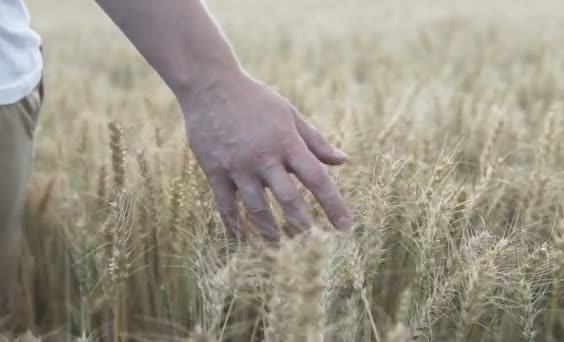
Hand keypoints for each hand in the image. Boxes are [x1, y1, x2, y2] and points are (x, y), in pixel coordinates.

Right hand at [178, 71, 351, 239]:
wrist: (210, 85)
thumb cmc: (255, 99)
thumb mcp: (290, 114)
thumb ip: (316, 141)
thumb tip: (343, 160)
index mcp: (287, 142)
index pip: (317, 179)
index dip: (333, 205)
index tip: (345, 227)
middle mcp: (264, 157)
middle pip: (289, 200)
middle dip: (303, 225)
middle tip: (313, 245)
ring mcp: (237, 166)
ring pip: (257, 208)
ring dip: (270, 230)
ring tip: (279, 244)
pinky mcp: (214, 170)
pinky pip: (225, 205)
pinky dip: (233, 224)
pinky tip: (241, 238)